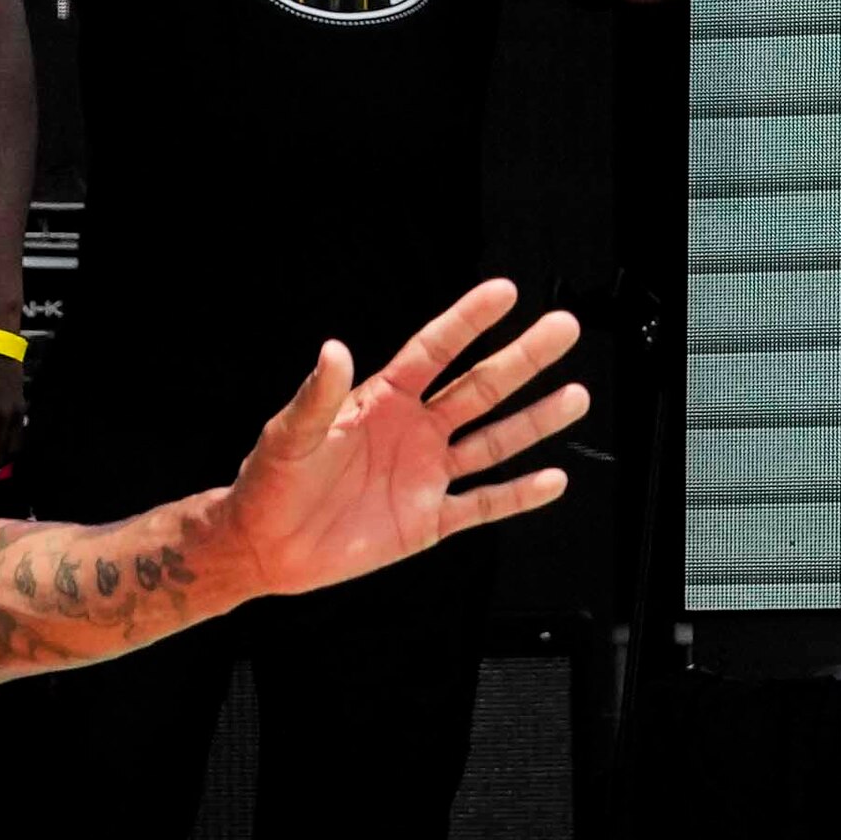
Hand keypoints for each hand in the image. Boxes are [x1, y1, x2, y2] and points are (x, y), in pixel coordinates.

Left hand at [217, 280, 589, 603]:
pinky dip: (519, 495)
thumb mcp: (288, 435)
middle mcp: (413, 431)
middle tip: (562, 328)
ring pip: (493, 441)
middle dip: (522, 359)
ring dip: (535, 420)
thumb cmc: (269, 483)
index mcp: (380, 402)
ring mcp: (425, 474)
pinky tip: (552, 479)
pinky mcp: (429, 519)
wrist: (264, 547)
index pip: (434, 352)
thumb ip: (316, 396)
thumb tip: (333, 350)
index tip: (504, 293)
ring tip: (576, 395)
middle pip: (479, 388)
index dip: (468, 321)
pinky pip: (484, 503)